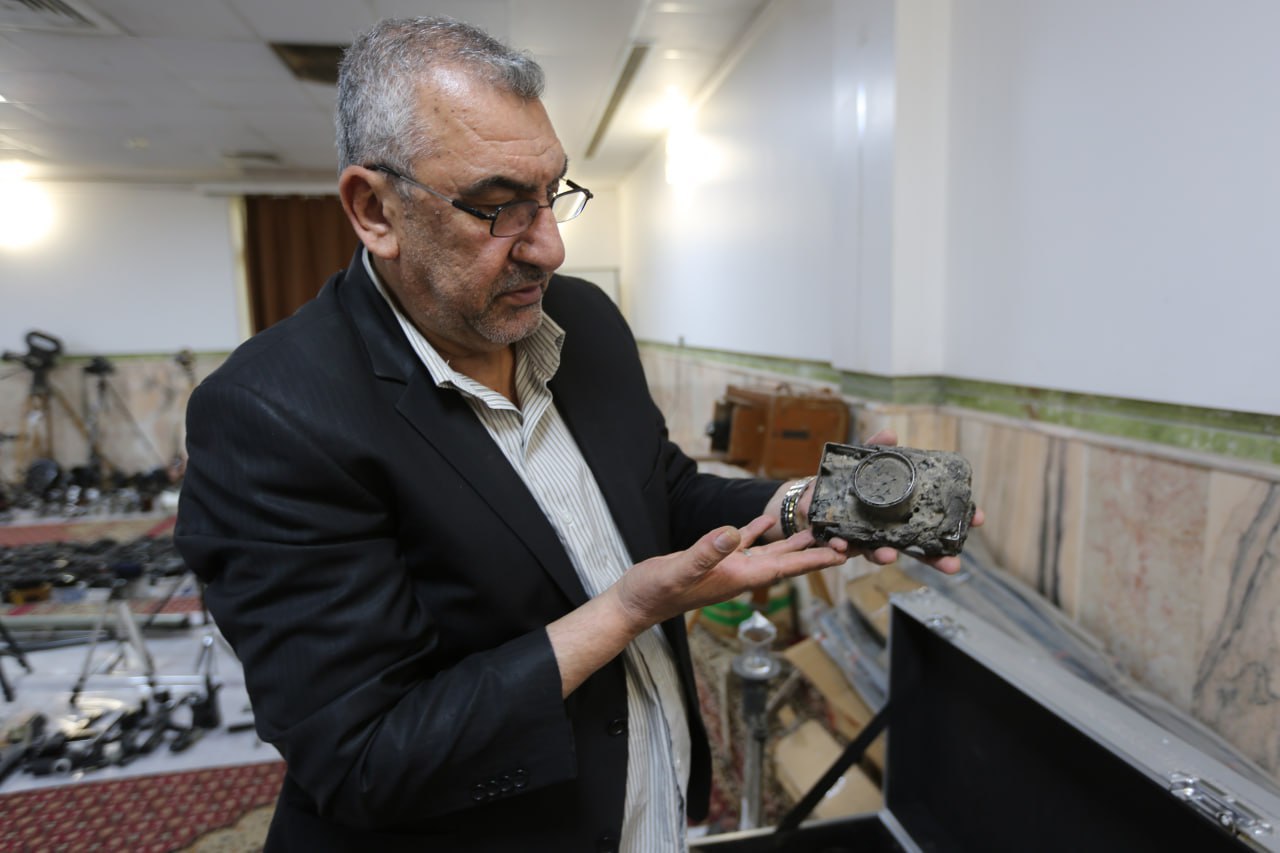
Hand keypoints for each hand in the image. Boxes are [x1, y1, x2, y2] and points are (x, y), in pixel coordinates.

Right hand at [609, 515, 847, 632]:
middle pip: (786, 561)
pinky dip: (756, 530)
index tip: (841, 554)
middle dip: (815, 552)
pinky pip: (743, 542)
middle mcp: (739, 573)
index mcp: (738, 576)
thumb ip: (707, 551)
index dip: (814, 559)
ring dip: (793, 542)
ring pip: (770, 552)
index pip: (785, 567)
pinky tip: (765, 521)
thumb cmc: (655, 592)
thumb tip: (734, 531)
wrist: (634, 603)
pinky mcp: (713, 558)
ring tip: (817, 529)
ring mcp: (728, 567)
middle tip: (844, 540)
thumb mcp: (680, 569)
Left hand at [794, 427, 985, 574]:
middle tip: (953, 565)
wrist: (810, 495)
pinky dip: (841, 546)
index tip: (978, 518)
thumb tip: (891, 434)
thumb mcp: (862, 462)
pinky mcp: (840, 541)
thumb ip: (876, 450)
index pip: (934, 520)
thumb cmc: (845, 482)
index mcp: (900, 512)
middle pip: (917, 548)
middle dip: (935, 558)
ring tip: (887, 555)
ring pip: (881, 552)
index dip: (957, 523)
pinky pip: (842, 547)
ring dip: (884, 555)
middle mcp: (888, 530)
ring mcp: (866, 539)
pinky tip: (840, 546)